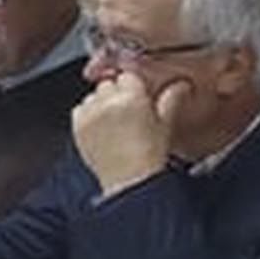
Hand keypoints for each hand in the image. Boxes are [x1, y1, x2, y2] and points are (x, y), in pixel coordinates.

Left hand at [72, 72, 187, 197]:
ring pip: (93, 95)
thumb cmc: (149, 156)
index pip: (128, 76)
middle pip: (109, 84)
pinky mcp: (77, 126)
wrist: (130, 182)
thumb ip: (171, 99)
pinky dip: (87, 115)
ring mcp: (90, 114)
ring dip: (101, 103)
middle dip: (117, 94)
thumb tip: (181, 84)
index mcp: (131, 97)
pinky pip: (79, 109)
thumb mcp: (165, 124)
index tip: (138, 98)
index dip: (134, 87)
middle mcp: (108, 102)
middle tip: (128, 113)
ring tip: (115, 124)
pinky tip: (102, 129)